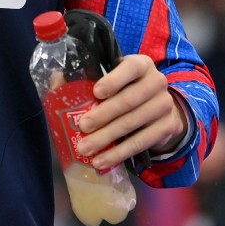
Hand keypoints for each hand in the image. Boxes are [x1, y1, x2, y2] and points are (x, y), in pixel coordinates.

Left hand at [75, 54, 187, 170]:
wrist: (159, 106)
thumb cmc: (125, 88)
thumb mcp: (111, 77)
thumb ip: (85, 77)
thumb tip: (56, 78)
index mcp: (140, 64)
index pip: (129, 69)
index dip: (114, 80)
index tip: (96, 93)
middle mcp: (157, 82)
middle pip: (128, 100)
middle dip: (103, 115)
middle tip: (82, 127)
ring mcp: (165, 105)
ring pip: (133, 124)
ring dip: (107, 138)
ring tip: (85, 149)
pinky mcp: (167, 127)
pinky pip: (141, 143)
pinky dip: (119, 153)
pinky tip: (102, 161)